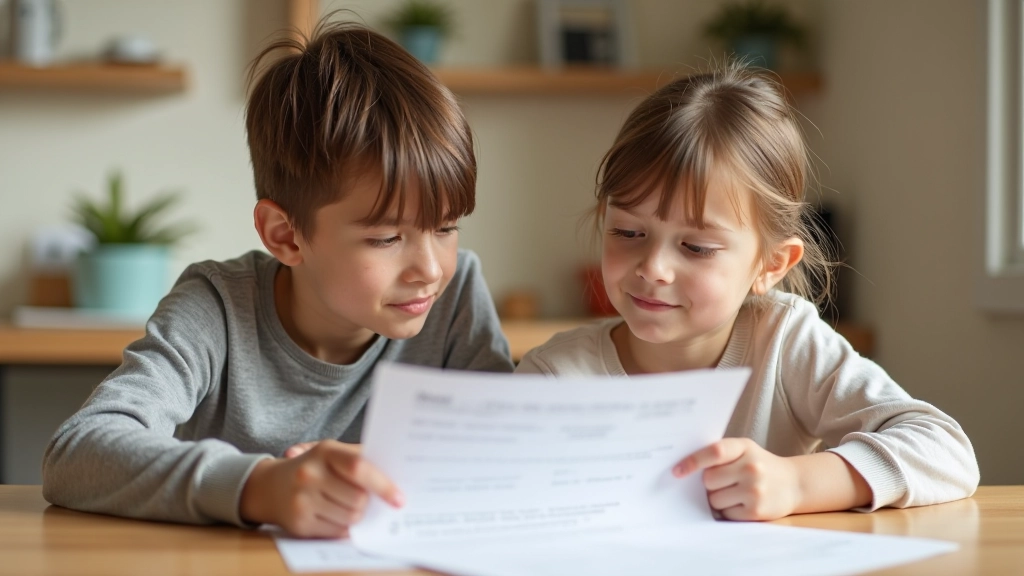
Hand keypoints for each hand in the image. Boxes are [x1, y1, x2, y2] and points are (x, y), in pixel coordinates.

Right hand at [240, 440, 403, 537]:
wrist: (269, 486)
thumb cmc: (314, 467)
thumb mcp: (333, 453)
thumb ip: (362, 459)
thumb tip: (395, 475)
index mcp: (325, 451)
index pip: (359, 468)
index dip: (383, 484)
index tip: (400, 499)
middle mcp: (309, 474)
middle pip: (359, 499)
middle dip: (370, 503)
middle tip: (370, 501)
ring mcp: (302, 500)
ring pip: (351, 518)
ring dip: (359, 516)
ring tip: (351, 506)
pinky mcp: (299, 524)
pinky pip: (337, 532)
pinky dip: (345, 528)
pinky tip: (338, 515)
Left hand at [673, 438, 800, 520]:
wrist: (794, 483)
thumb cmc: (760, 465)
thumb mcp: (745, 450)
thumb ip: (720, 454)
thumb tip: (684, 469)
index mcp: (744, 447)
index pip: (714, 452)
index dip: (692, 462)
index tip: (676, 471)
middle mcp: (751, 468)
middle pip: (709, 480)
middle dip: (709, 484)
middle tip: (722, 482)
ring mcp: (754, 490)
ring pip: (714, 499)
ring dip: (718, 499)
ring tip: (734, 492)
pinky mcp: (756, 511)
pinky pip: (726, 514)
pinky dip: (728, 511)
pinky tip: (741, 503)